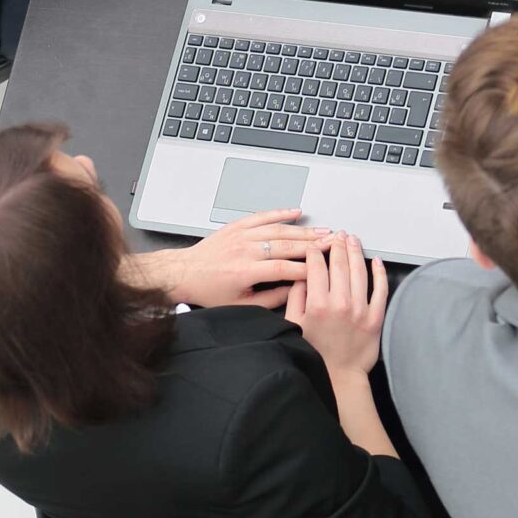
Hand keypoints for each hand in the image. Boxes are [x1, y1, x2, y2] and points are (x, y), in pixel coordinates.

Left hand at [139, 208, 330, 308]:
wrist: (184, 274)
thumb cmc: (210, 292)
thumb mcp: (240, 305)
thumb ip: (270, 298)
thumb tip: (294, 291)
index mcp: (245, 272)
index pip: (283, 268)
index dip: (306, 268)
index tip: (324, 268)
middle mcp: (245, 250)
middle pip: (285, 245)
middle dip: (313, 244)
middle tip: (333, 243)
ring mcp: (241, 235)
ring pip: (278, 229)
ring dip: (303, 229)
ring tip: (323, 231)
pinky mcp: (237, 226)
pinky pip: (262, 216)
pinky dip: (281, 213)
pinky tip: (297, 212)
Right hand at [286, 232, 388, 375]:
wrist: (339, 377)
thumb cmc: (316, 353)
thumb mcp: (295, 325)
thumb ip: (296, 297)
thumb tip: (301, 276)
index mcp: (318, 305)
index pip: (317, 267)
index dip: (315, 252)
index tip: (315, 247)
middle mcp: (340, 304)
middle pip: (340, 264)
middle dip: (337, 246)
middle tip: (337, 236)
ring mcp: (360, 310)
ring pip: (359, 272)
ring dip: (356, 252)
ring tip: (353, 240)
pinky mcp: (375, 317)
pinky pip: (380, 289)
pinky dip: (379, 272)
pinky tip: (375, 261)